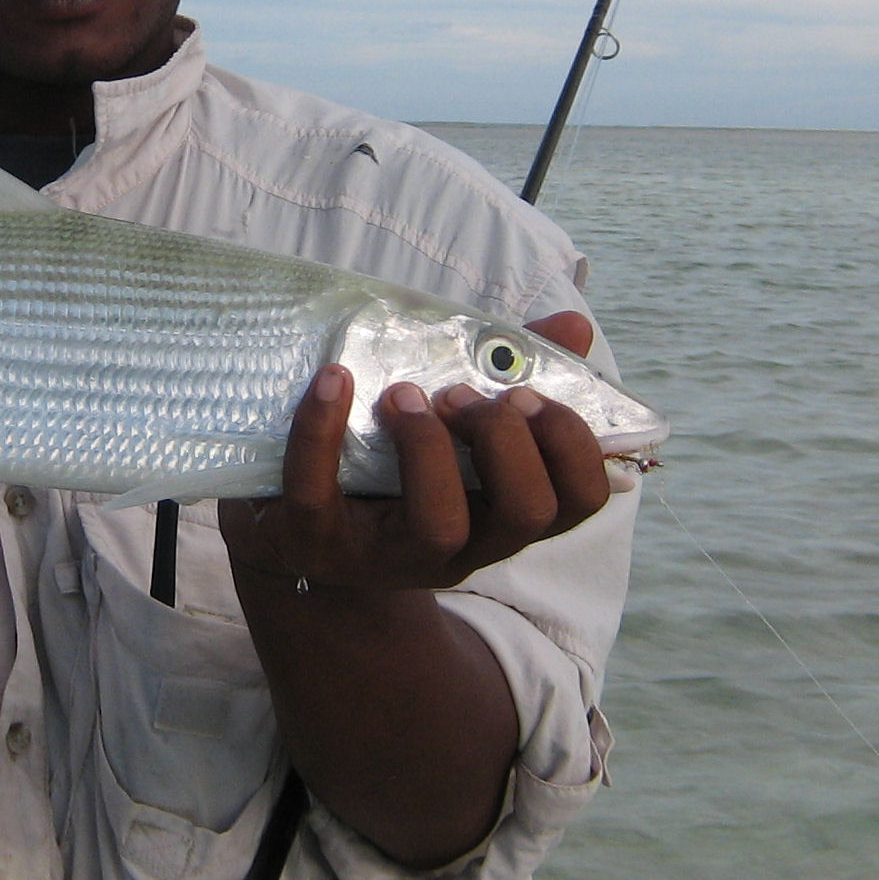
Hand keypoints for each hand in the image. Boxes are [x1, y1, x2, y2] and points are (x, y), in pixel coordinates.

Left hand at [218, 313, 611, 594]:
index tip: (525, 392)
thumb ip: (511, 373)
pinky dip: (322, 430)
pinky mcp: (315, 543)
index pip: (580, 500)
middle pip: (525, 512)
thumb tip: (574, 325)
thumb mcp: (453, 429)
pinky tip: (334, 379)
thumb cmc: (394, 469)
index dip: (570, 443)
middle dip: (505, 438)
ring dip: (429, 446)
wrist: (298, 535)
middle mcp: (462, 548)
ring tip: (403, 393)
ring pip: (441, 526)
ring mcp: (388, 554)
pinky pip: (318, 496)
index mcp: (501, 515)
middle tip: (458, 393)